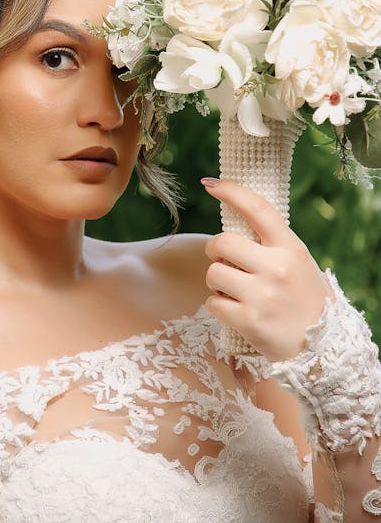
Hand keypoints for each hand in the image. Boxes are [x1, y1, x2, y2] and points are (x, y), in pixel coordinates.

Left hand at [201, 178, 330, 361]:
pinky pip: (212, 302)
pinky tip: (235, 309)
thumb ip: (271, 243)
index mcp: (290, 247)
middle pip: (222, 242)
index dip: (231, 191)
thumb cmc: (303, 298)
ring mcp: (261, 295)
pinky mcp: (248, 320)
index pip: (257, 208)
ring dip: (216, 281)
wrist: (321, 347)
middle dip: (214, 250)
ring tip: (234, 290)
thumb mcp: (297, 262)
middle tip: (223, 260)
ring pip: (213, 272)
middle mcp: (276, 268)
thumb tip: (234, 220)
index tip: (211, 184)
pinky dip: (218, 305)